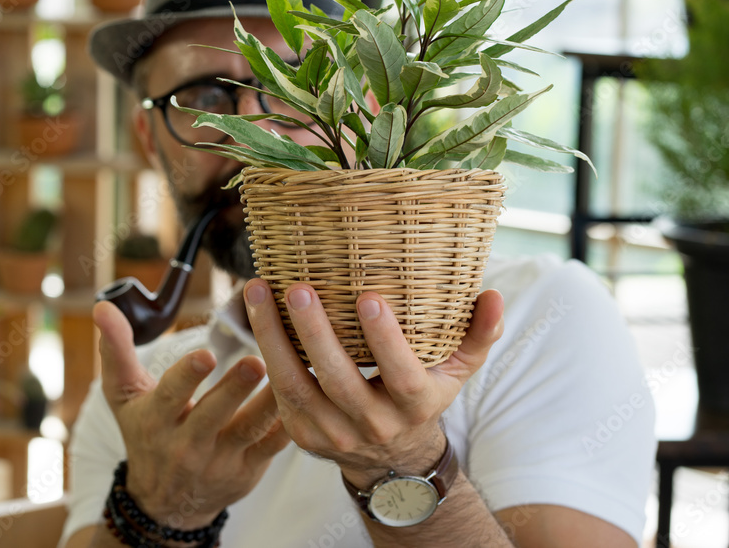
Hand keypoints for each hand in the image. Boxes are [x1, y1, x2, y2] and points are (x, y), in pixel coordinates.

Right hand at [92, 300, 290, 529]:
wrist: (166, 502)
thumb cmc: (146, 433)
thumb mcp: (124, 397)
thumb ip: (116, 350)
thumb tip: (102, 306)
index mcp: (156, 420)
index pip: (170, 396)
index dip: (187, 376)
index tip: (206, 354)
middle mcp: (186, 444)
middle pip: (212, 415)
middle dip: (234, 388)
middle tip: (257, 360)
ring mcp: (219, 460)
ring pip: (247, 430)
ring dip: (268, 403)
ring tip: (288, 373)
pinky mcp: (247, 471)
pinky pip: (270, 448)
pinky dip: (287, 424)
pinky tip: (305, 396)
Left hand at [243, 280, 503, 488]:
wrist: (390, 458)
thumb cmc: (423, 395)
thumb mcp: (457, 371)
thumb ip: (478, 335)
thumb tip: (492, 295)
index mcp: (414, 405)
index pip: (401, 374)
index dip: (385, 339)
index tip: (368, 297)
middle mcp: (372, 424)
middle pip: (338, 380)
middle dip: (315, 333)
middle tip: (298, 288)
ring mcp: (332, 433)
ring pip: (295, 386)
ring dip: (272, 337)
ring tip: (258, 291)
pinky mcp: (301, 434)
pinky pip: (278, 391)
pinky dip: (264, 352)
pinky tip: (255, 313)